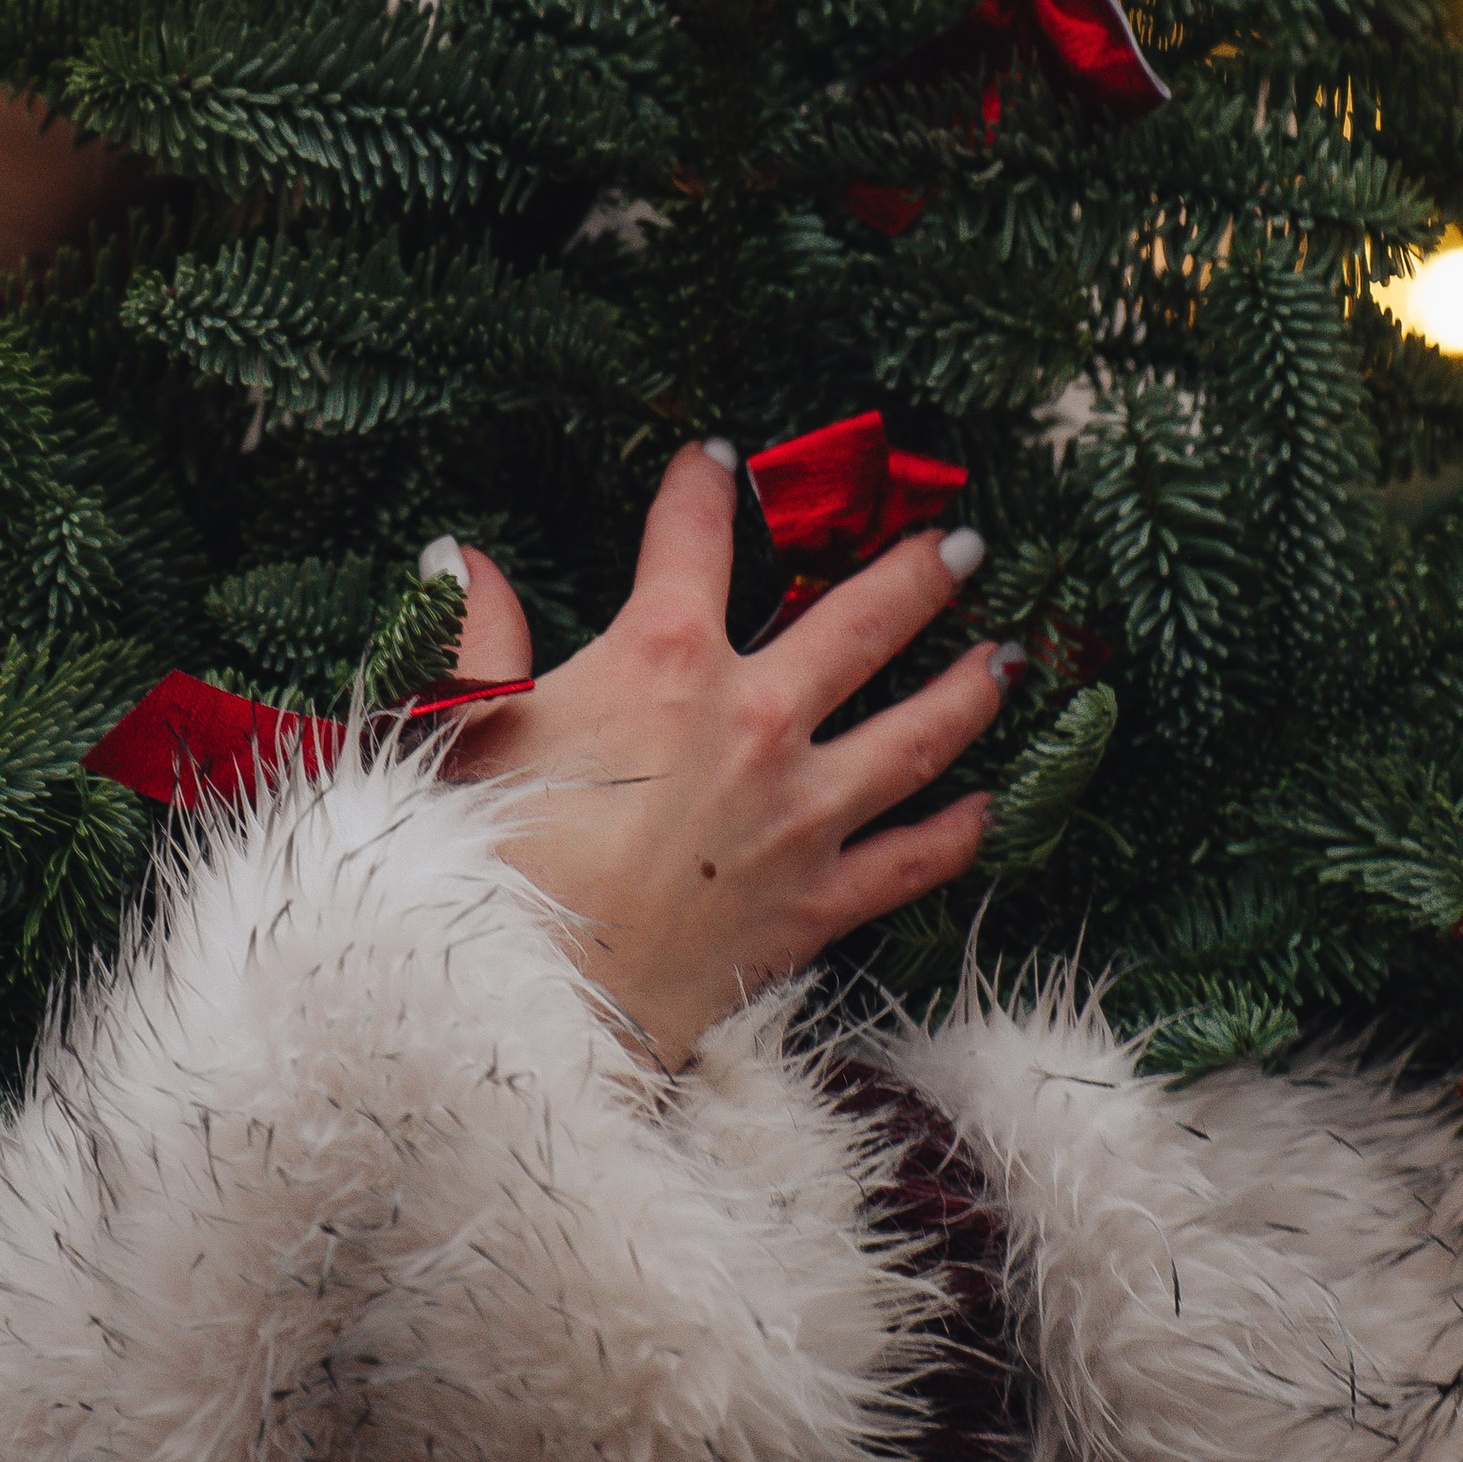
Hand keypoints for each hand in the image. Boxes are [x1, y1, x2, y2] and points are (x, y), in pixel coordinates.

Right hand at [425, 443, 1012, 1068]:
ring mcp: (799, 814)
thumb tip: (458, 558)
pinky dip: (956, 834)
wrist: (527, 1000)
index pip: (692, 540)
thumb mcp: (462, 723)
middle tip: (958, 544)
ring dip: (967, 689)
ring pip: (914, 735)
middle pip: (860, 623)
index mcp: (662, 661)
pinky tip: (986, 809)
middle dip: (913, 572)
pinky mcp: (816, 903)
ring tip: (1004, 658)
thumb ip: (476, 636)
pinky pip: (910, 863)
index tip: (716, 461)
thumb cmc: (481, 857)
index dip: (701, 490)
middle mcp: (752, 721)